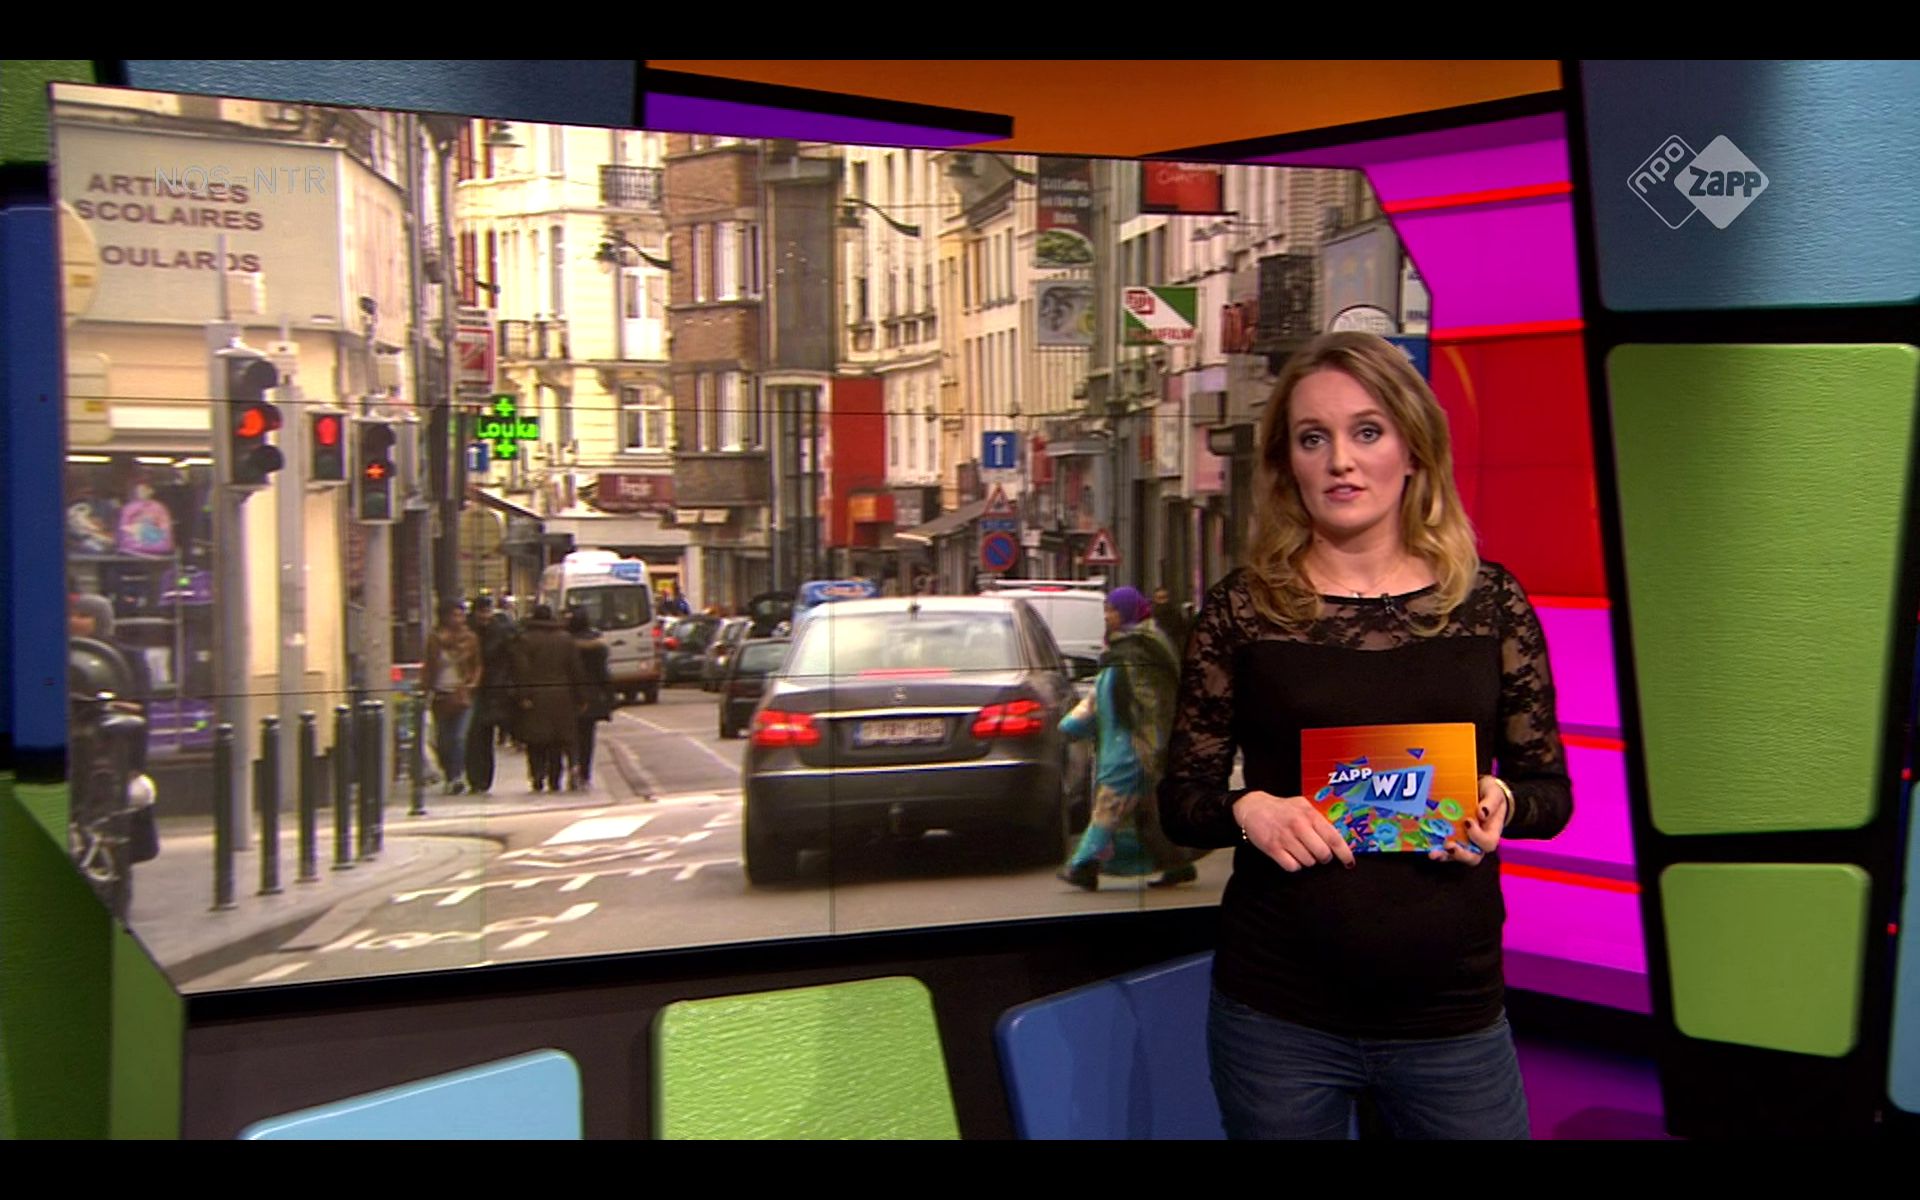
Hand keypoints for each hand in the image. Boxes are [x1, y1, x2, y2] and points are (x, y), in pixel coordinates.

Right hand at [1234, 791, 1355, 872]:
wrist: (1253, 807)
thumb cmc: (1282, 808)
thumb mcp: (1303, 805)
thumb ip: (1320, 819)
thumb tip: (1340, 835)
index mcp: (1309, 815)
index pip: (1333, 838)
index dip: (1344, 853)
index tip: (1349, 862)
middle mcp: (1299, 826)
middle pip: (1323, 854)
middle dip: (1323, 858)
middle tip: (1319, 853)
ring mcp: (1285, 838)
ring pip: (1308, 862)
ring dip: (1307, 860)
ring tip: (1300, 850)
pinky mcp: (1273, 849)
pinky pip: (1292, 867)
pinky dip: (1294, 865)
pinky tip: (1291, 855)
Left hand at [1430, 776, 1510, 865]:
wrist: (1480, 790)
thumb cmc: (1490, 795)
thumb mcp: (1494, 794)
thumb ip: (1491, 803)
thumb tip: (1482, 813)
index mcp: (1492, 833)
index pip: (1488, 843)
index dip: (1478, 837)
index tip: (1467, 821)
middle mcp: (1478, 842)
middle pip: (1473, 857)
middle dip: (1460, 854)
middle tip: (1449, 846)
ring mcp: (1463, 842)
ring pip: (1455, 856)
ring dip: (1444, 855)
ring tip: (1433, 853)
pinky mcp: (1450, 838)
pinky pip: (1443, 848)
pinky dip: (1435, 848)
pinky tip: (1426, 846)